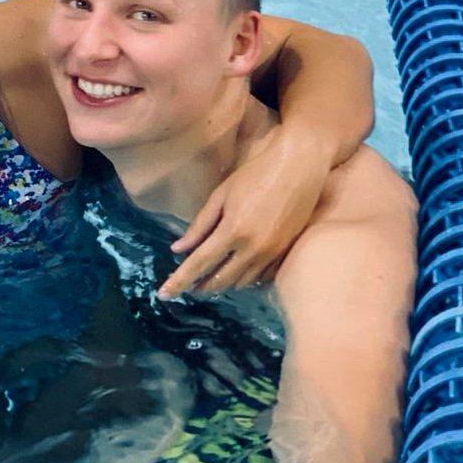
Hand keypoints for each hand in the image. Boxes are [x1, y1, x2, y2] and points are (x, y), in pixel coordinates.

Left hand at [157, 124, 332, 298]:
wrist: (299, 167)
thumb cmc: (256, 174)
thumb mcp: (221, 195)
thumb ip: (199, 225)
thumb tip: (178, 249)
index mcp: (232, 231)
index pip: (199, 264)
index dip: (179, 281)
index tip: (164, 295)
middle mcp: (252, 249)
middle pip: (220, 280)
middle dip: (201, 286)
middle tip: (188, 285)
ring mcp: (272, 254)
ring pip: (241, 283)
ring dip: (223, 283)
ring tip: (210, 277)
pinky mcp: (285, 253)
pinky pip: (261, 278)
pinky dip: (245, 278)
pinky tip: (237, 270)